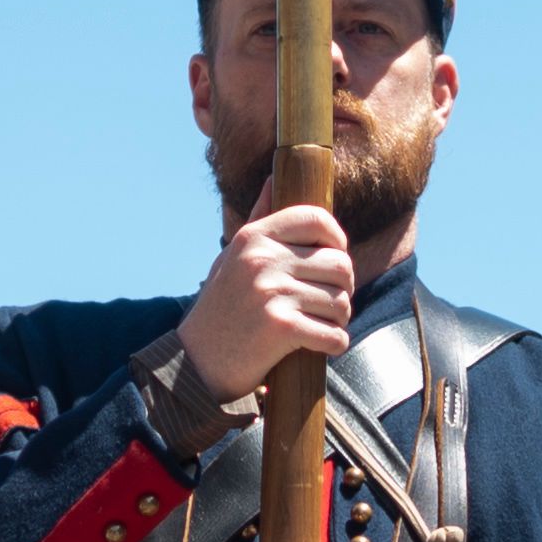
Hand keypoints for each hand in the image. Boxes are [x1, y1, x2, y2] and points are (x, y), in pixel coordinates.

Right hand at [178, 202, 358, 407]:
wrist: (197, 363)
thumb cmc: (221, 308)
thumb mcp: (232, 257)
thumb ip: (259, 219)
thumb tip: (274, 179)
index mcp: (253, 237)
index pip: (316, 220)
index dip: (337, 239)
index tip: (336, 257)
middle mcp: (262, 260)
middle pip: (339, 263)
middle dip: (345, 286)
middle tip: (332, 301)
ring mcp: (271, 293)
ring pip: (341, 301)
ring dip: (340, 318)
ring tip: (325, 323)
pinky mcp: (280, 328)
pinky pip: (333, 334)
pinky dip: (335, 342)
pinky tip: (324, 344)